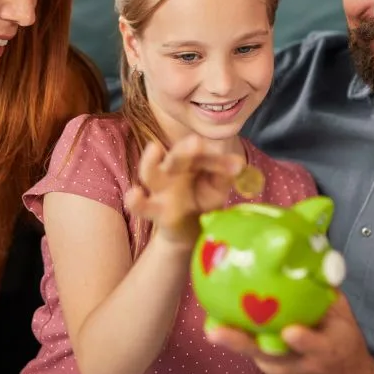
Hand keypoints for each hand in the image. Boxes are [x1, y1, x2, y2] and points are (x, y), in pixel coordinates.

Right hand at [123, 135, 243, 247]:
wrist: (191, 230)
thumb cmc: (203, 200)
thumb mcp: (217, 188)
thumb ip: (224, 175)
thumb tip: (239, 164)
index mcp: (190, 161)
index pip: (201, 154)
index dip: (217, 159)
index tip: (235, 166)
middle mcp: (172, 170)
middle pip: (175, 156)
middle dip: (184, 149)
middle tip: (196, 143)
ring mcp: (160, 189)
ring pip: (150, 173)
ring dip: (149, 161)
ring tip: (154, 149)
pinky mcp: (154, 210)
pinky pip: (140, 206)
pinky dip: (135, 201)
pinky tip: (134, 194)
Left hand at [207, 294, 373, 373]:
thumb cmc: (344, 345)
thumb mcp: (345, 320)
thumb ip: (327, 292)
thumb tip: (311, 253)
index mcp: (326, 350)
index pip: (314, 345)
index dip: (303, 339)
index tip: (290, 333)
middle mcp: (300, 363)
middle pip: (269, 355)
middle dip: (243, 344)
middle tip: (216, 331)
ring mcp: (282, 369)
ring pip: (255, 354)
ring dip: (232, 341)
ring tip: (211, 327)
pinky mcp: (271, 370)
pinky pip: (253, 351)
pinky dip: (236, 338)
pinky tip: (216, 323)